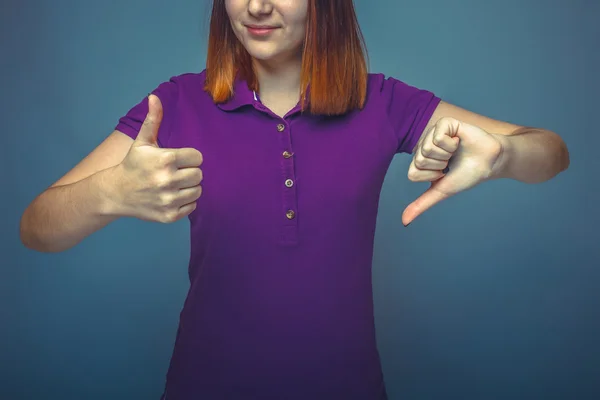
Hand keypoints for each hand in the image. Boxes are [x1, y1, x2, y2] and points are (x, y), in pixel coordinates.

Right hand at [114, 94, 203, 222]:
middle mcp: (168, 180)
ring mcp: (169, 200)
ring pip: (197, 191)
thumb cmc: (133, 164)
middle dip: (189, 172)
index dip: (189, 157)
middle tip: (175, 172)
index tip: (178, 159)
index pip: (197, 157)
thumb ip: (153, 119)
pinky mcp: (169, 215)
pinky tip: (171, 196)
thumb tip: (154, 97)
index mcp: (166, 159)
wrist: (115, 193)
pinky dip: (185, 202)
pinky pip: (192, 206)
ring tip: (173, 184)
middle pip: (199, 175)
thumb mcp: (142, 141)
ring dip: (189, 187)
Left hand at [402, 117, 502, 225]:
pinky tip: (458, 141)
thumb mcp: (441, 191)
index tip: (443, 173)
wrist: (489, 162)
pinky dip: (452, 143)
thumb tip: (404, 221)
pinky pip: (438, 136)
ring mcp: (432, 133)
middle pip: (419, 160)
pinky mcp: (445, 123)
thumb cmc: (466, 175)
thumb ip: (422, 204)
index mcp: (419, 162)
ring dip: (447, 154)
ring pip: (428, 148)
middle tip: (451, 161)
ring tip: (455, 152)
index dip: (431, 177)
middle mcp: (423, 146)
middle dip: (440, 165)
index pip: (412, 174)